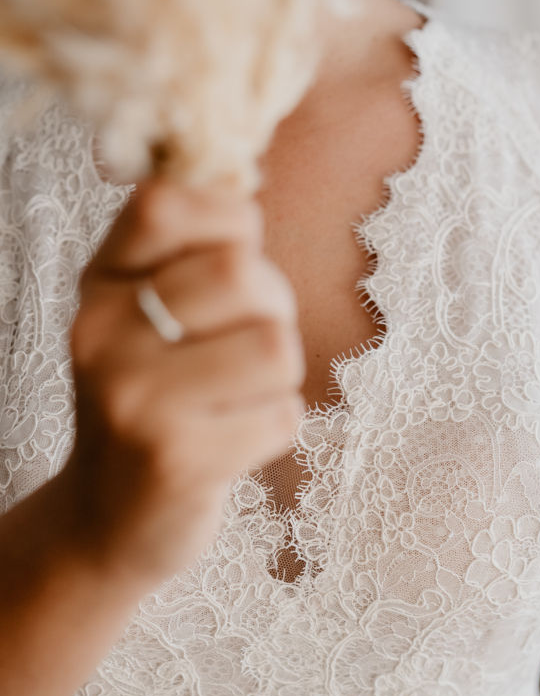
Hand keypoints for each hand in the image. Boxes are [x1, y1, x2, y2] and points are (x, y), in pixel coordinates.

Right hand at [60, 175, 305, 587]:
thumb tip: (244, 172)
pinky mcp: (177, 460)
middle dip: (273, 308)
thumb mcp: (144, 316)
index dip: (229, 218)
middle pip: (244, 273)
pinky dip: (276, 429)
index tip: (231, 257)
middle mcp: (102, 334)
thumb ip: (188, 252)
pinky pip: (284, 415)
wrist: (105, 523)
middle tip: (246, 346)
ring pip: (276, 345)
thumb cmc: (153, 402)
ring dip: (279, 376)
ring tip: (236, 397)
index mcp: (99, 285)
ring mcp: (135, 400)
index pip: (165, 201)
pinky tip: (231, 443)